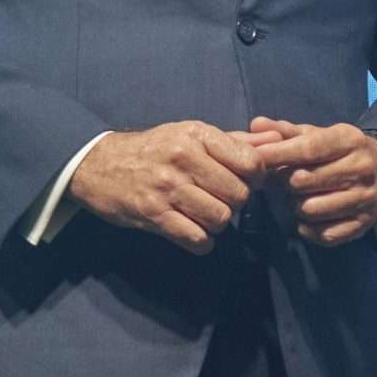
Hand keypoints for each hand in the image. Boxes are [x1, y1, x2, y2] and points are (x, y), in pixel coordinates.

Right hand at [67, 122, 262, 253]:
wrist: (98, 164)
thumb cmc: (155, 149)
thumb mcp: (192, 135)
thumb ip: (236, 140)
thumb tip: (278, 138)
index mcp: (197, 135)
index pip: (250, 162)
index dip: (257, 177)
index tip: (246, 181)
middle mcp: (183, 159)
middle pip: (239, 194)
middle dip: (237, 202)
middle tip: (222, 199)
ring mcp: (167, 188)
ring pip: (221, 218)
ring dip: (218, 223)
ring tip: (206, 214)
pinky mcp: (152, 214)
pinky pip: (197, 238)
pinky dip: (202, 241)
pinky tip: (194, 231)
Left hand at [251, 117, 376, 245]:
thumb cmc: (341, 151)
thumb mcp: (320, 135)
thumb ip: (286, 131)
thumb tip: (256, 126)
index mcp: (350, 141)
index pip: (308, 149)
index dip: (279, 154)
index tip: (257, 158)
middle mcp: (362, 168)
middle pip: (303, 181)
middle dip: (285, 182)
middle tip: (281, 181)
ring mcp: (365, 198)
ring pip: (310, 209)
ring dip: (296, 206)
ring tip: (298, 198)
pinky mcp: (364, 224)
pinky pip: (324, 234)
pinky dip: (309, 228)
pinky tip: (309, 218)